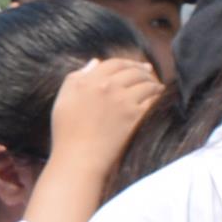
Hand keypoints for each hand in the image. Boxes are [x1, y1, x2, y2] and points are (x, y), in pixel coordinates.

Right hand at [49, 51, 169, 166]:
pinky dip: (156, 97)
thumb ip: (76, 77)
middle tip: (149, 72)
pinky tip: (158, 98)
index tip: (133, 65)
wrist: (78, 158)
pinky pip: (151, 100)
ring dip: (153, 82)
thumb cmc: (66, 132)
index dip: (126, 62)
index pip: (113, 63)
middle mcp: (107, 86)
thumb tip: (95, 62)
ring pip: (145, 83)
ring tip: (156, 86)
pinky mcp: (134, 115)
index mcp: (88, 80)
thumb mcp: (62, 100)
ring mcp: (122, 100)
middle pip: (132, 71)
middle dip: (142, 70)